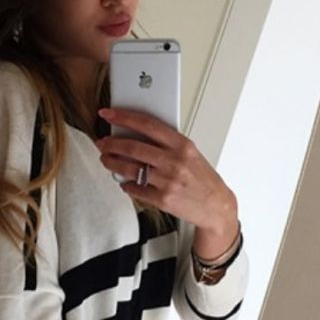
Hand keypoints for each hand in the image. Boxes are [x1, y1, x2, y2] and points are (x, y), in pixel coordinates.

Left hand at [94, 107, 237, 237]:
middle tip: (103, 142)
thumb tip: (135, 132)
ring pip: (129, 169)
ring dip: (112, 163)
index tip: (108, 114)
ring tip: (106, 160)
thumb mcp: (190, 152)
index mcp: (182, 144)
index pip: (147, 124)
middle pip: (133, 147)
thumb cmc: (202, 177)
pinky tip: (124, 181)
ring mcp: (168, 181)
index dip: (124, 117)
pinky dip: (125, 184)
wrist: (216, 205)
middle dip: (111, 144)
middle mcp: (174, 161)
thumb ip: (166, 142)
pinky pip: (135, 189)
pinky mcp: (163, 199)